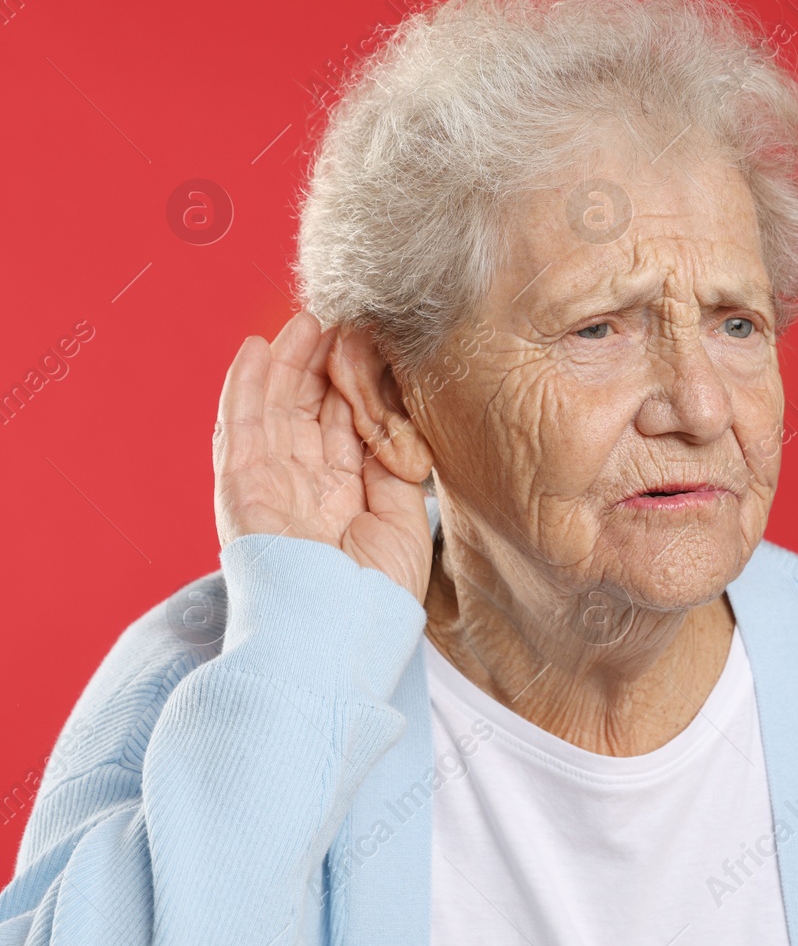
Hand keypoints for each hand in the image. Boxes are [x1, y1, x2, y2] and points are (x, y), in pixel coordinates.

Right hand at [213, 311, 433, 602]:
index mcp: (340, 496)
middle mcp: (302, 487)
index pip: (344, 426)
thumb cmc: (374, 596)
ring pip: (274, 408)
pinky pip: (239, 427)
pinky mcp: (242, 487)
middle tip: (341, 316)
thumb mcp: (402, 519)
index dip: (354, 383)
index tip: (371, 342)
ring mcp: (269, 485)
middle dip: (321, 363)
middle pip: (307, 410)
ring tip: (306, 319)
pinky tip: (255, 348)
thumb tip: (394, 417)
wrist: (338, 637)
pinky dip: (244, 385)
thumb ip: (395, 467)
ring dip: (287, 362)